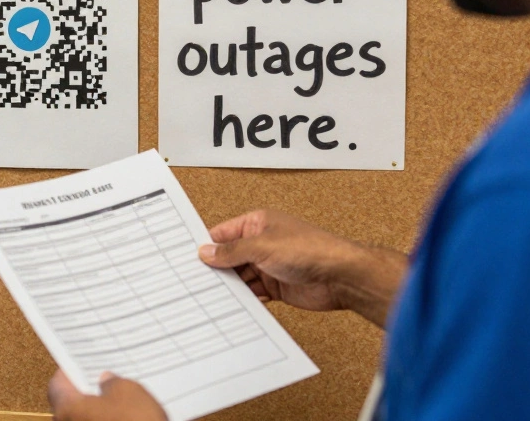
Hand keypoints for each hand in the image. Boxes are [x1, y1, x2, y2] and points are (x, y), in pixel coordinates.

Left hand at [49, 370, 166, 420]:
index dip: (69, 372)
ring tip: (119, 399)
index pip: (57, 384)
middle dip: (85, 392)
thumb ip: (112, 382)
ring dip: (97, 410)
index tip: (79, 364)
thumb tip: (107, 381)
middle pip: (70, 405)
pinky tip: (123, 418)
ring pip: (83, 419)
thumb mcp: (128, 391)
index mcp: (67, 409)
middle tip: (102, 379)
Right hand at [197, 209, 407, 326]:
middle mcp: (262, 243)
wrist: (341, 276)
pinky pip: (253, 293)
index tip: (187, 258)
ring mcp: (269, 265)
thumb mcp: (262, 246)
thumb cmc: (311, 249)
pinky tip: (232, 306)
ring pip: (240, 277)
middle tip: (194, 282)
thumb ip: (232, 251)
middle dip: (215, 269)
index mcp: (257, 223)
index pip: (222, 233)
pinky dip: (244, 300)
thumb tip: (206, 252)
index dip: (205, 246)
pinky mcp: (277, 286)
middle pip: (229, 257)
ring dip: (229, 287)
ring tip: (209, 297)